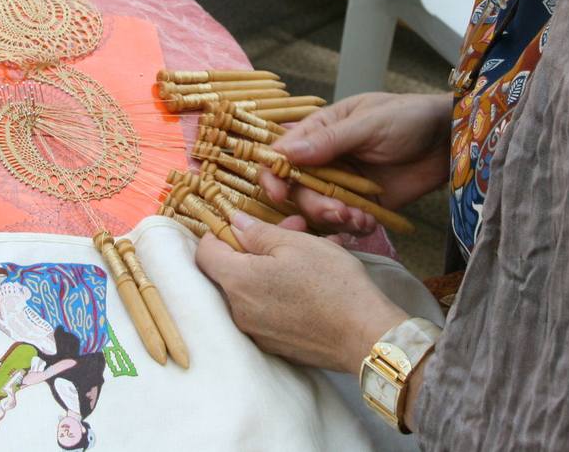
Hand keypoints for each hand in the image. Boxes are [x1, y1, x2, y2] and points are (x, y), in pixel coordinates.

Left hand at [196, 212, 407, 372]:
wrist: (364, 335)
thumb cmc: (331, 283)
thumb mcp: (296, 244)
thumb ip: (258, 232)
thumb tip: (234, 223)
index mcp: (238, 281)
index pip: (205, 253)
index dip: (219, 233)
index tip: (241, 225)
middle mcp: (238, 311)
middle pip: (232, 271)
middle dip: (257, 246)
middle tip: (292, 230)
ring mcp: (256, 332)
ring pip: (253, 289)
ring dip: (272, 267)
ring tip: (309, 252)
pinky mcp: (274, 345)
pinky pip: (268, 309)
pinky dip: (281, 291)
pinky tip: (311, 280)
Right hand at [263, 92, 450, 233]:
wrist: (449, 140)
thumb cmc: (408, 118)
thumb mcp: (369, 123)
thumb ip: (330, 140)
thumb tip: (287, 152)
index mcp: (319, 131)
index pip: (281, 154)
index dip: (274, 174)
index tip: (280, 192)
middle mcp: (326, 159)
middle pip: (298, 189)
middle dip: (312, 204)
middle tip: (337, 210)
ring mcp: (344, 183)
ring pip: (320, 209)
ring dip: (334, 218)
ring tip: (358, 217)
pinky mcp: (363, 204)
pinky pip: (346, 221)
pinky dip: (353, 226)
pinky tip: (369, 222)